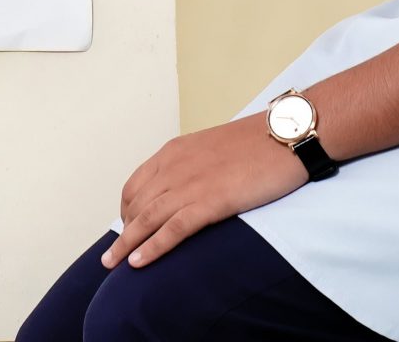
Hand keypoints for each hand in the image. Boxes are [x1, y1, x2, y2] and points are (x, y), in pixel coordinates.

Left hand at [105, 115, 306, 268]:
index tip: (126, 228)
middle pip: (136, 205)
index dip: (127, 210)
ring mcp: (191, 184)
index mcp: (175, 151)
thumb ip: (194, 165)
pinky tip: (138, 262)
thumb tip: (189, 186)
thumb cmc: (259, 141)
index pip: (136, 184)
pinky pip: (172, 229)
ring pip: (147, 219)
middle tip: (112, 255)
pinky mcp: (210, 202)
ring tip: (113, 264)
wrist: (286, 135)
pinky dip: (152, 247)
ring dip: (126, 245)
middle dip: (122, 232)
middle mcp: (175, 166)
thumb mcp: (214, 147)